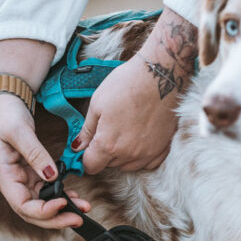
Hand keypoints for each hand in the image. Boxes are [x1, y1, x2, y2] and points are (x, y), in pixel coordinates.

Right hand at [0, 93, 90, 228]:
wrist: (2, 104)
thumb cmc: (5, 115)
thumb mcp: (19, 131)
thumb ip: (35, 154)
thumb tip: (52, 176)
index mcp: (3, 176)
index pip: (22, 205)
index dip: (43, 211)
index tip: (62, 203)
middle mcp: (12, 183)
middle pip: (32, 212)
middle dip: (55, 218)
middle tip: (78, 217)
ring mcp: (22, 180)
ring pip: (41, 204)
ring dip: (61, 210)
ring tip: (83, 208)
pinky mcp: (32, 174)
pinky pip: (47, 192)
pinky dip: (61, 196)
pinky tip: (75, 197)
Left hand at [74, 9, 196, 173]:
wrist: (161, 75)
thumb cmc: (127, 84)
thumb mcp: (97, 104)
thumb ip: (87, 130)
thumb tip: (77, 146)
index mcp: (108, 145)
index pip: (90, 166)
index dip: (86, 157)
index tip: (88, 147)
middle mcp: (129, 155)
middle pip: (109, 165)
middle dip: (104, 153)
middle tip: (107, 130)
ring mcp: (148, 154)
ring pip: (128, 166)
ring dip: (122, 155)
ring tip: (124, 131)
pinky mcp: (163, 148)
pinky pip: (148, 163)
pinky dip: (141, 156)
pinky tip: (139, 139)